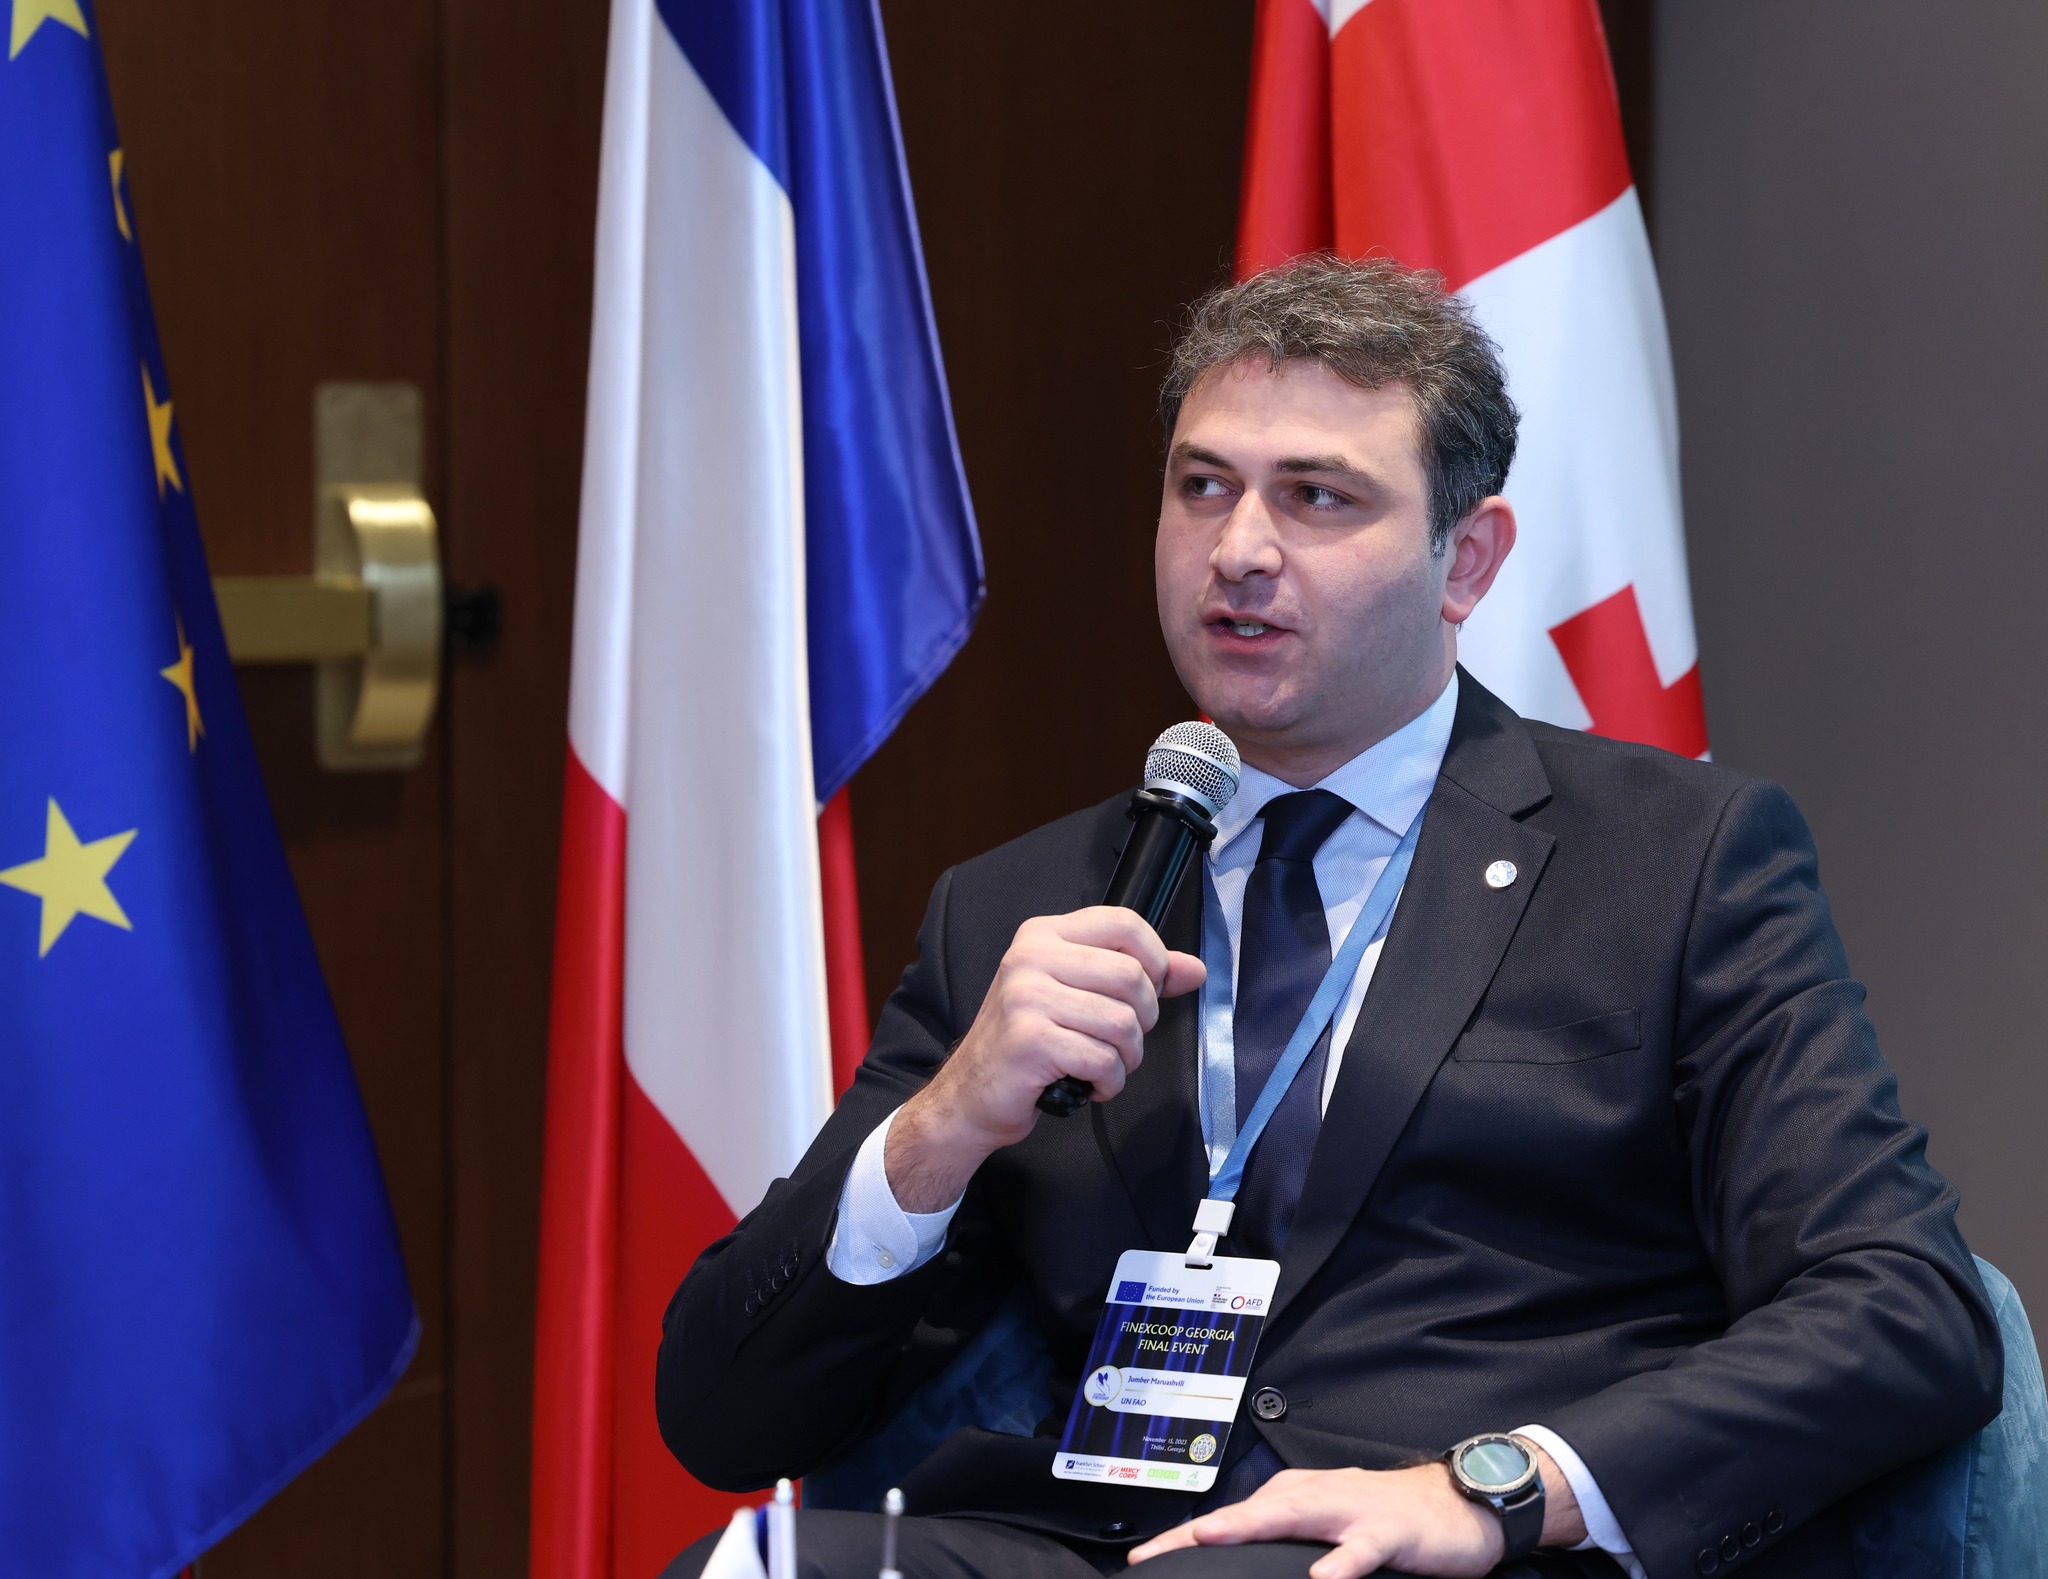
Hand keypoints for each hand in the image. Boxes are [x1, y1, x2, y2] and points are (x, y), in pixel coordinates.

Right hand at [885, 907, 1204, 1211]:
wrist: (971, 1094)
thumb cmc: (1028, 1042)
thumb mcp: (1079, 995)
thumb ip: (1137, 976)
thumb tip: (1194, 970)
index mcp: (1043, 935)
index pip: (1123, 922)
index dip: (1155, 957)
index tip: (1152, 988)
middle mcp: (1030, 957)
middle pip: (1132, 977)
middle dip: (1143, 1020)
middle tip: (1121, 1039)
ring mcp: (1026, 997)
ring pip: (1123, 1023)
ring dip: (1127, 1057)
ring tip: (1104, 1064)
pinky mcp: (1029, 1040)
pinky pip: (1102, 1059)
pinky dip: (1109, 1082)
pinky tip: (1090, 1084)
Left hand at [1127, 1452, 1583, 1578]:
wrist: (1461, 1500)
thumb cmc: (1393, 1515)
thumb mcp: (1333, 1526)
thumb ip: (1291, 1538)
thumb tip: (1242, 1555)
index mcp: (1297, 1496)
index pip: (1231, 1518)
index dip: (1183, 1538)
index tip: (1140, 1559)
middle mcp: (1314, 1496)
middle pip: (1245, 1514)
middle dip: (1197, 1533)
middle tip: (1152, 1554)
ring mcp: (1350, 1511)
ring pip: (1291, 1516)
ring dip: (1250, 1526)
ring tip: (1211, 1541)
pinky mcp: (1389, 1531)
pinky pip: (1360, 1549)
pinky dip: (1340, 1563)